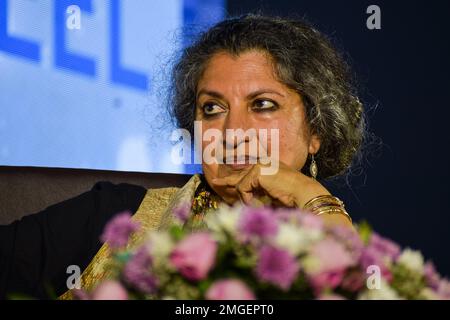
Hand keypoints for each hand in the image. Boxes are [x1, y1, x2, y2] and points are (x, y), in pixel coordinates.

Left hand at [211, 162, 330, 207]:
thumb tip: (242, 198)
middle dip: (226, 180)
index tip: (221, 180)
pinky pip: (243, 189)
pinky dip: (248, 199)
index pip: (247, 172)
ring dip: (246, 199)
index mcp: (268, 166)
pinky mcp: (257, 172)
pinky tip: (257, 204)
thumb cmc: (292, 198)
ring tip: (254, 206)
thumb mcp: (271, 194)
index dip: (234, 178)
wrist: (303, 194)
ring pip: (241, 185)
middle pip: (239, 174)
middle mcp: (263, 163)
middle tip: (214, 181)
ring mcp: (259, 165)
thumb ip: (258, 193)